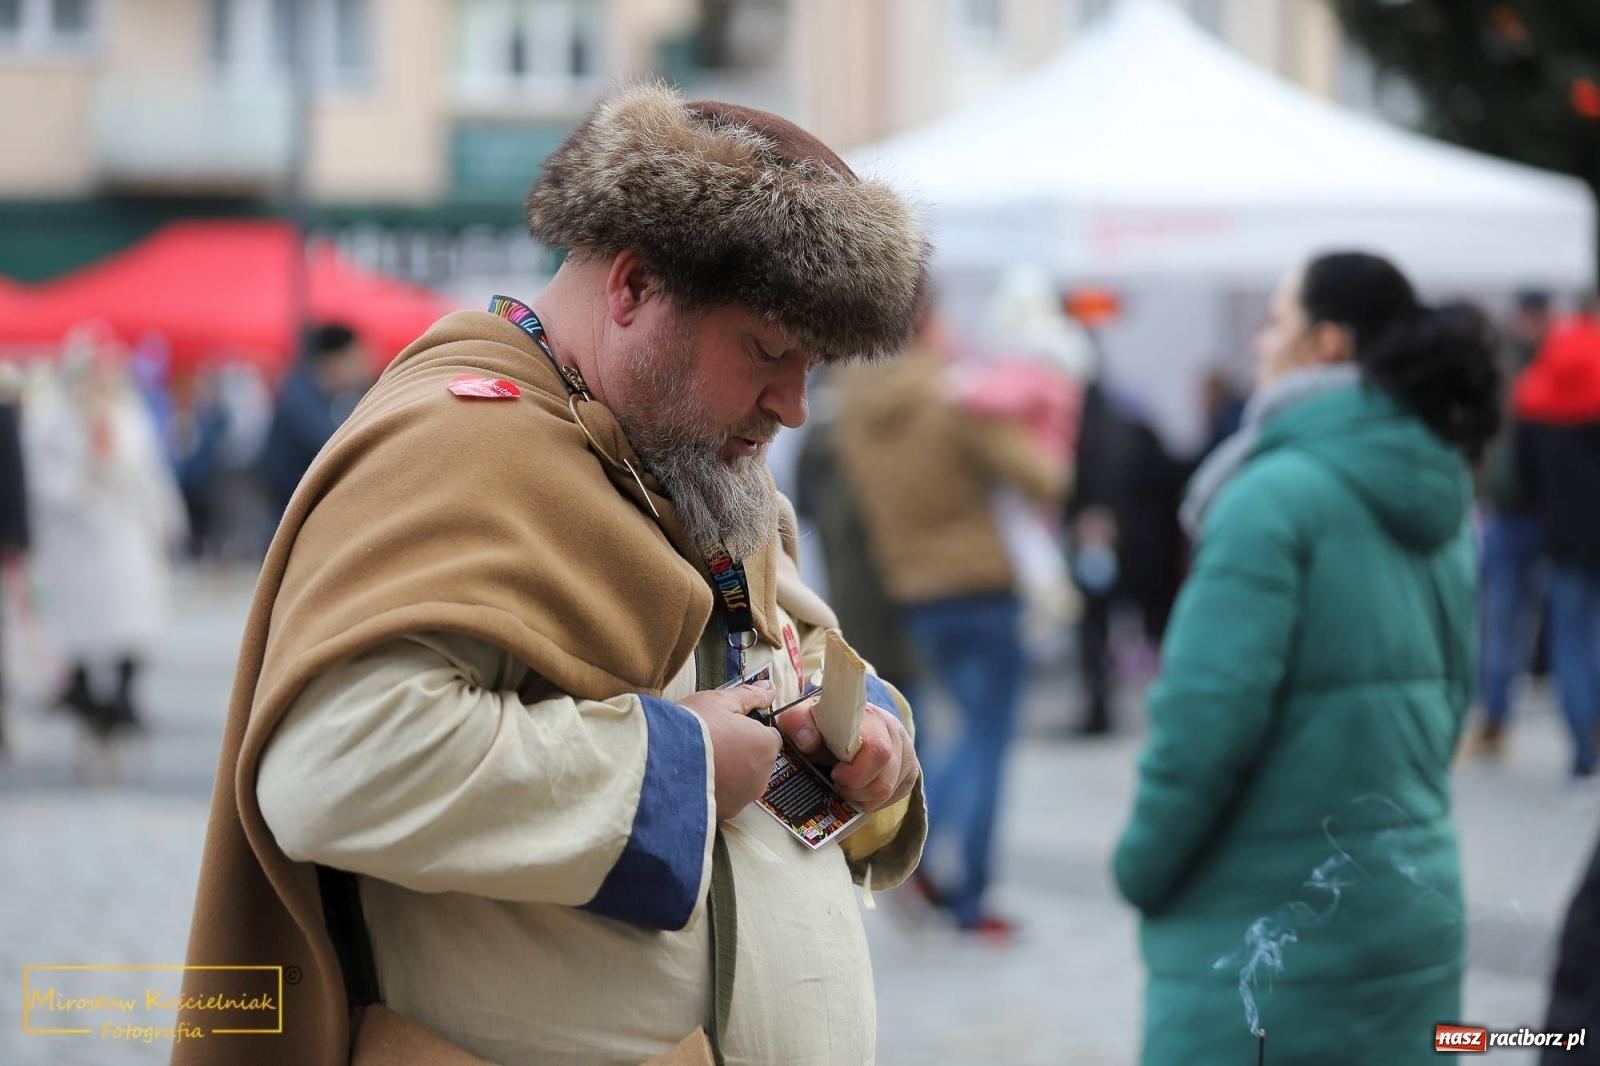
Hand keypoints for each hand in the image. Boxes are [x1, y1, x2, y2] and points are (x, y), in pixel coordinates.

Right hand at [678, 681, 782, 821]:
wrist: (659, 765)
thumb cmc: (693, 727)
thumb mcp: (719, 701)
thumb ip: (749, 695)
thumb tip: (771, 688)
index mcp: (765, 747)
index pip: (768, 736)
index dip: (748, 730)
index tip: (726, 726)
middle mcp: (761, 777)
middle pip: (756, 761)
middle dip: (739, 753)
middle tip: (710, 742)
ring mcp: (741, 800)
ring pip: (740, 783)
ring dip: (726, 774)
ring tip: (697, 762)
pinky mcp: (722, 815)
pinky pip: (722, 799)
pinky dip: (712, 791)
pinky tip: (692, 780)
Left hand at [776, 700, 918, 811]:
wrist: (844, 721)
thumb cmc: (822, 723)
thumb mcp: (803, 717)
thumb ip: (798, 723)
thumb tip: (807, 740)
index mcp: (870, 717)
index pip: (877, 751)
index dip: (855, 773)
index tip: (835, 773)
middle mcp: (894, 731)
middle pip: (884, 781)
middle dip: (856, 790)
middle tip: (837, 782)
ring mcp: (906, 751)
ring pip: (889, 792)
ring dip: (863, 797)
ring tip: (846, 786)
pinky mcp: (911, 769)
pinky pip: (896, 796)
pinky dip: (874, 800)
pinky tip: (860, 788)